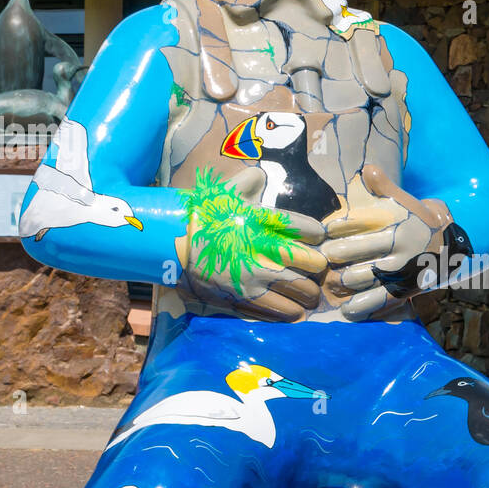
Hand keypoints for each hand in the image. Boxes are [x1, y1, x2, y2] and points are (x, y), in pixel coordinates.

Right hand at [181, 165, 327, 320]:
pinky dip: (289, 312)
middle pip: (308, 262)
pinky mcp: (240, 297)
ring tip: (309, 296)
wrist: (170, 243)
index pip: (303, 227)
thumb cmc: (202, 216)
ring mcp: (250, 276)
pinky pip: (275, 310)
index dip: (316, 234)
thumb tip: (262, 176)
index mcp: (258, 221)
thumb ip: (247, 182)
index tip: (318, 237)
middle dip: (318, 267)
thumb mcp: (224, 192)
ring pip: (297, 291)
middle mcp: (259, 249)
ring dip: (308, 295)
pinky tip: (294, 310)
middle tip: (318, 268)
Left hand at [323, 165, 463, 320]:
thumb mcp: (407, 202)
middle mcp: (401, 245)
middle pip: (357, 250)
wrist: (451, 249)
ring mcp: (403, 269)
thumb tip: (367, 168)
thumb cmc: (420, 222)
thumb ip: (385, 187)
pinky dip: (361, 306)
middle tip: (324, 258)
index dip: (338, 227)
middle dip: (336, 254)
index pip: (360, 222)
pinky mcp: (406, 290)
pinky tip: (346, 309)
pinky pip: (380, 300)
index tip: (325, 231)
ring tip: (331, 282)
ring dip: (343, 280)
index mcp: (398, 222)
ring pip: (365, 276)